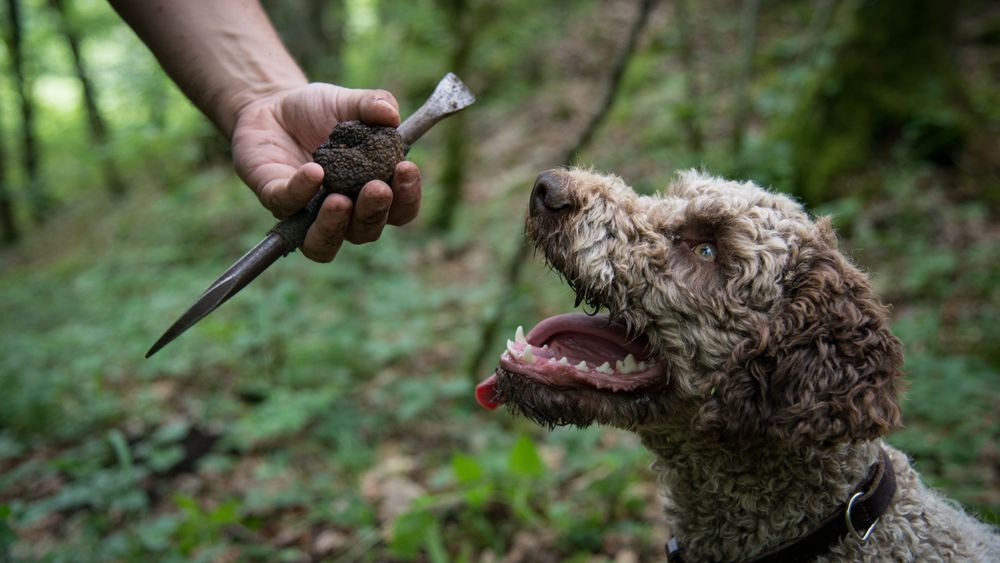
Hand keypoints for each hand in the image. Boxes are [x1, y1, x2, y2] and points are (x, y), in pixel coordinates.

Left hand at [231, 83, 421, 261]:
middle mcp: (344, 211)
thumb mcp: (350, 102)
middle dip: (374, 213)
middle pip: (366, 231)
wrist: (272, 104)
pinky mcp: (276, 199)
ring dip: (335, 227)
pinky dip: (301, 192)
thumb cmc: (319, 110)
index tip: (406, 169)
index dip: (408, 198)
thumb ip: (373, 105)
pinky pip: (288, 206)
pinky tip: (313, 171)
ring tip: (341, 202)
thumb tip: (391, 114)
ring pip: (324, 244)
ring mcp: (308, 212)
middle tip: (377, 189)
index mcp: (370, 191)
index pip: (399, 211)